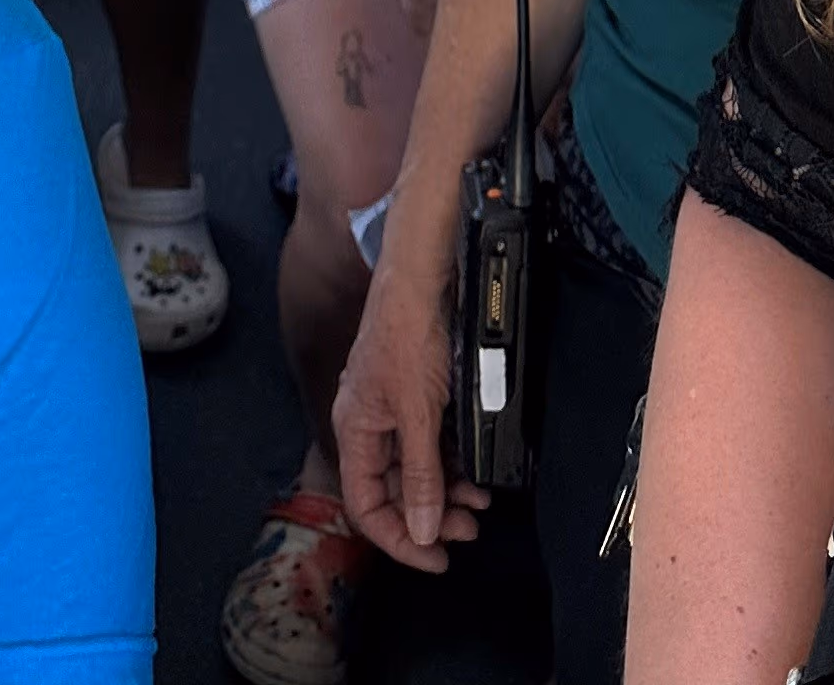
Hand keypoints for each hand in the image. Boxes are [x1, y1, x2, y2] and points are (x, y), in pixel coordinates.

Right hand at [336, 241, 488, 570]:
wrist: (422, 275)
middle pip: (392, 492)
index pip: (365, 506)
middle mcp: (368, 424)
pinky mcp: (414, 395)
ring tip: (479, 504)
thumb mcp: (419, 414)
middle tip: (468, 530)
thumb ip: (420, 476)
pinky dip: (450, 464)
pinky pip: (428, 445)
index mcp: (354, 430)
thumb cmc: (409, 334)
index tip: (436, 558)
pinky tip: (474, 474)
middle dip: (430, 517)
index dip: (398, 540)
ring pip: (414, 470)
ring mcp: (391, 409)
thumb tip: (423, 533)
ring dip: (446, 493)